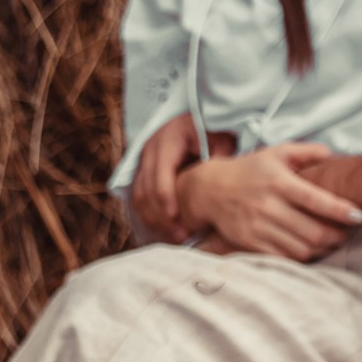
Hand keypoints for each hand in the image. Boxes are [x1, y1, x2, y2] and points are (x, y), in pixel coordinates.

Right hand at [132, 119, 241, 242]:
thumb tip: (219, 189)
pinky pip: (140, 198)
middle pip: (145, 188)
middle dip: (161, 215)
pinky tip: (168, 231)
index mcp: (169, 138)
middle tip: (181, 235)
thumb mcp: (223, 140)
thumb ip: (221, 161)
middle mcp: (151, 149)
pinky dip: (151, 216)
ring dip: (154, 220)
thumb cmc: (216, 131)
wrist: (202, 123)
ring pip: (139, 196)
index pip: (160, 173)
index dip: (165, 197)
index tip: (176, 218)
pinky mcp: (145, 173)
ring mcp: (145, 161)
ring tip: (176, 237)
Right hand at [175, 142, 361, 260]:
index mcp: (278, 182)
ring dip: (323, 249)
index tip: (359, 216)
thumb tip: (334, 155)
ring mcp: (257, 227)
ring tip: (332, 241)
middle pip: (313, 231)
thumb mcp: (276, 153)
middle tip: (347, 232)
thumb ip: (306, 152)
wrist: (210, 190)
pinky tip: (310, 249)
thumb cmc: (250, 170)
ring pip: (301, 249)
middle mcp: (267, 206)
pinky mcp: (250, 243)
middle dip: (337, 236)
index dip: (340, 210)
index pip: (315, 199)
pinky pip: (284, 258)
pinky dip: (303, 257)